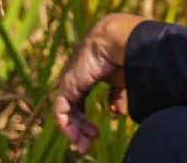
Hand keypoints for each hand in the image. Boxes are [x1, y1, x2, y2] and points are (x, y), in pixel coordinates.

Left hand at [54, 13, 145, 153]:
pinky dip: (67, 126)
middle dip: (81, 127)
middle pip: (73, 107)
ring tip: (84, 147)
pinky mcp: (67, 86)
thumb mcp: (123, 80)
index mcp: (89, 73)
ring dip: (74, 131)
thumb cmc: (125, 55)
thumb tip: (116, 113)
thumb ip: (118, 96)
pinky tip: (76, 138)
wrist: (118, 39)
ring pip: (66, 111)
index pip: (80, 99)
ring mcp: (70, 81)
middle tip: (90, 141)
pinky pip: (61, 111)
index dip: (86, 118)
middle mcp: (77, 77)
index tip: (97, 133)